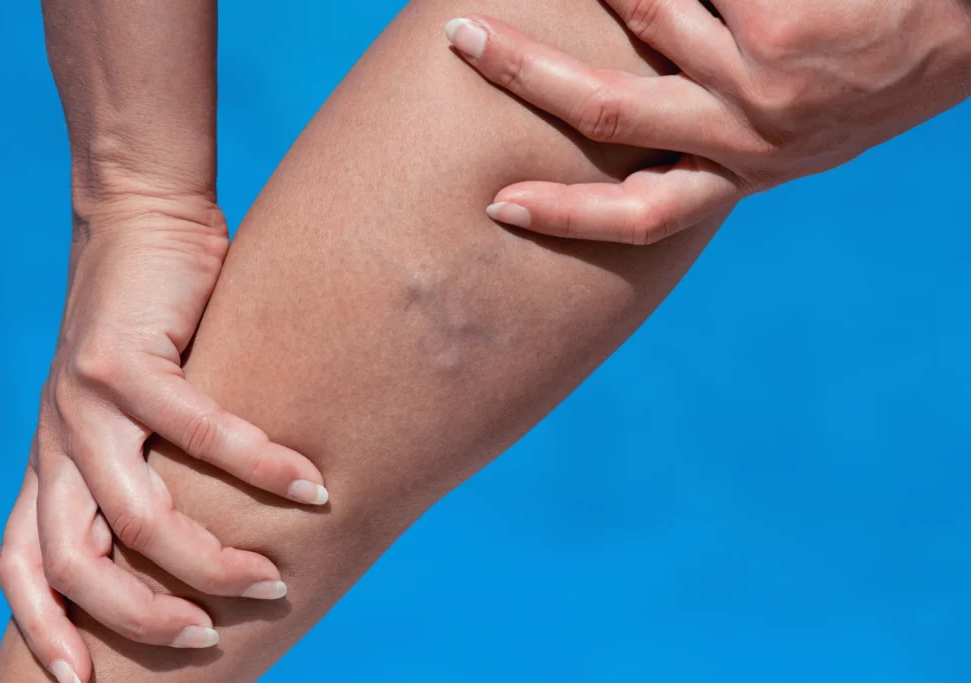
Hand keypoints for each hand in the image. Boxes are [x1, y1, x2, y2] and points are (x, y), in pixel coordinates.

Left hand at [0, 193, 328, 682]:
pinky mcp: (122, 359)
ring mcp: (81, 402)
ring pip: (135, 513)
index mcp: (52, 458)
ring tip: (270, 576)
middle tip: (207, 634)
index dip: (42, 629)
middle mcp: (55, 440)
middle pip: (73, 562)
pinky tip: (309, 482)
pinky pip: (196, 432)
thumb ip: (157, 459)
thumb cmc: (156, 318)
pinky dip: (256, 465)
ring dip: (206, 558)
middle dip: (138, 615)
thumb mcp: (138, 403)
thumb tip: (220, 520)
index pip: (20, 563)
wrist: (139, 216)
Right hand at [445, 1, 970, 242]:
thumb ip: (727, 131)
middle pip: (609, 115)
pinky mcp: (781, 21)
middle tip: (461, 40)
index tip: (501, 208)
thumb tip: (643, 108)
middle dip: (524, 73)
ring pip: (648, 15)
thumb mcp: (805, 124)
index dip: (566, 217)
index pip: (646, 216)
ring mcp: (762, 76)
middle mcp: (749, 135)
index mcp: (749, 167)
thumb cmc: (890, 60)